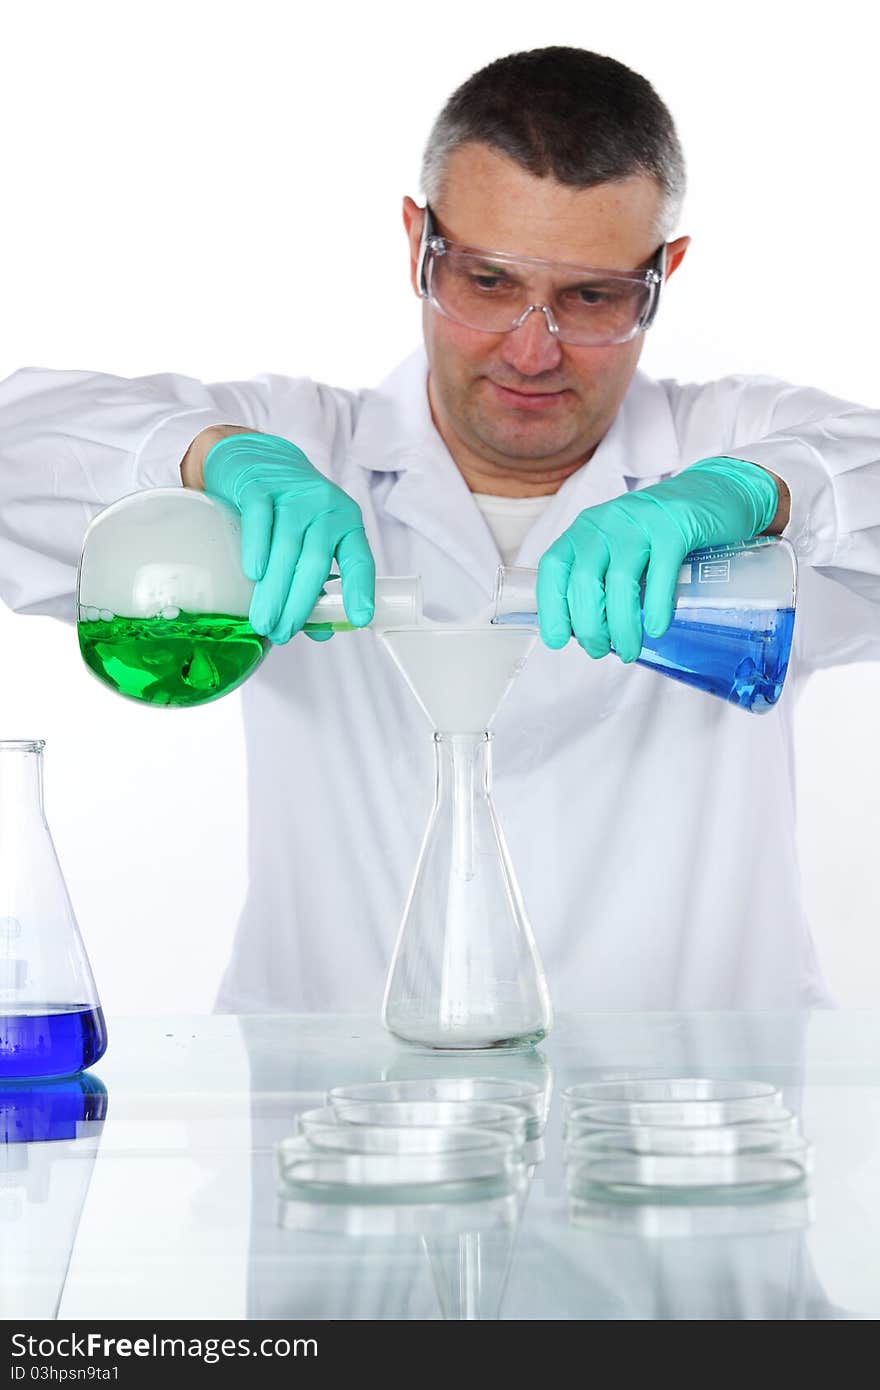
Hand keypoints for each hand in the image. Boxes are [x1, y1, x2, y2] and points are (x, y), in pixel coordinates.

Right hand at [202, 431, 374, 644]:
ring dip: (274, 590)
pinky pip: (260, 520)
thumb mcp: (310, 539)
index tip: (360, 618)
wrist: (257, 456)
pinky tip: (253, 574)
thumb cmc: (287, 509)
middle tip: (283, 633)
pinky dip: (257, 549)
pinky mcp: (258, 486)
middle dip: (299, 604)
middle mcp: (324, 506)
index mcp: (345, 521)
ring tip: (264, 621)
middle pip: (315, 560)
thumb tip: (320, 631)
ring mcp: (292, 494)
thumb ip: (316, 583)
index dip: (360, 589)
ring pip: (286, 547)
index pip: (360, 558)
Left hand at [536, 456, 777, 662]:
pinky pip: (660, 574)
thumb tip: (586, 632)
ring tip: (629, 651)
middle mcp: (606, 522)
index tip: (557, 639)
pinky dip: (656, 607)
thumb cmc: (661, 533)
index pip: (554, 568)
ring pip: (619, 582)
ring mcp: (640, 522)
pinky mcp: (675, 528)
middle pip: (584, 581)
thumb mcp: (620, 548)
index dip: (551, 607)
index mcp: (585, 529)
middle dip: (589, 626)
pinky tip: (656, 629)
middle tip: (600, 651)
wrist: (715, 493)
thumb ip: (601, 577)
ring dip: (621, 626)